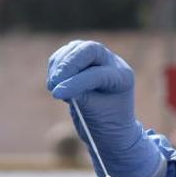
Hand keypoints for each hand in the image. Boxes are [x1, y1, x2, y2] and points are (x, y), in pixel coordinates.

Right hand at [46, 41, 164, 176]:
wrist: (109, 127)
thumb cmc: (106, 123)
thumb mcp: (94, 113)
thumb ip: (80, 97)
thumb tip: (60, 84)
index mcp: (123, 77)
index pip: (97, 74)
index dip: (76, 83)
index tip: (57, 94)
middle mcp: (112, 63)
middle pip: (89, 50)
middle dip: (68, 64)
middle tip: (54, 83)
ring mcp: (98, 58)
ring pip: (75, 49)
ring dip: (59, 65)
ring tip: (52, 86)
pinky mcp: (83, 59)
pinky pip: (66, 53)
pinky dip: (56, 65)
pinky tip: (54, 81)